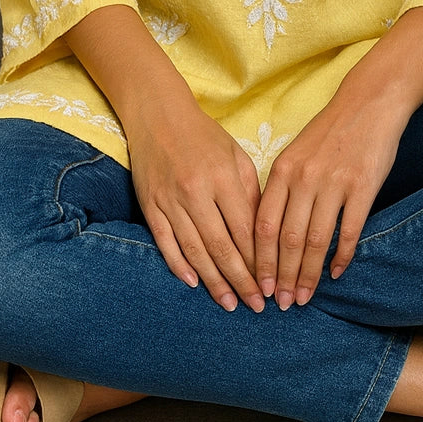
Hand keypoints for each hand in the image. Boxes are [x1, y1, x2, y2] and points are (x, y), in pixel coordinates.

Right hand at [126, 95, 264, 313]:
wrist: (158, 115)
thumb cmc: (204, 136)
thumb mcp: (236, 155)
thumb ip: (251, 192)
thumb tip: (264, 233)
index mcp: (223, 178)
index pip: (245, 229)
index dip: (260, 260)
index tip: (272, 282)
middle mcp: (197, 192)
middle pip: (222, 247)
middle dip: (242, 280)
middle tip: (256, 306)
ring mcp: (170, 201)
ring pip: (195, 251)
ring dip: (214, 282)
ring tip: (230, 304)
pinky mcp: (150, 205)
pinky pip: (166, 242)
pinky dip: (179, 265)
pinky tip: (193, 283)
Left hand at [254, 91, 405, 309]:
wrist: (368, 104)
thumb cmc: (328, 132)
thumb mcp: (295, 154)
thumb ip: (281, 189)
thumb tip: (267, 234)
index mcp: (283, 170)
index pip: (263, 226)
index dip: (259, 261)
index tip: (258, 285)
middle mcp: (304, 178)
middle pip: (287, 239)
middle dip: (281, 276)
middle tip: (280, 303)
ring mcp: (334, 183)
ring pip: (316, 241)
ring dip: (308, 274)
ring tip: (304, 297)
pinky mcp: (362, 187)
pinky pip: (349, 231)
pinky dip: (341, 256)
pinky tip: (337, 273)